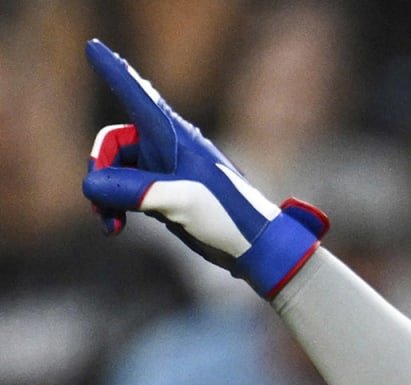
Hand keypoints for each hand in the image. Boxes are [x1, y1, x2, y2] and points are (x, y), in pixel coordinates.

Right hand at [80, 39, 328, 298]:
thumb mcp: (180, 201)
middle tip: (102, 204)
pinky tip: (114, 228)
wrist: (254, 246)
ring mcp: (164, 168)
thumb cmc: (228, 216)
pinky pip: (123, 189)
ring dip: (104, 195)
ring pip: (114, 169)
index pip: (137, 96)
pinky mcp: (162, 191)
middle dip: (101, 170)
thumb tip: (91, 185)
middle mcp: (168, 145)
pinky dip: (114, 206)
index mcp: (175, 136)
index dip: (114, 71)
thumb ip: (134, 189)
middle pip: (113, 142)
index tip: (93, 47)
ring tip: (110, 224)